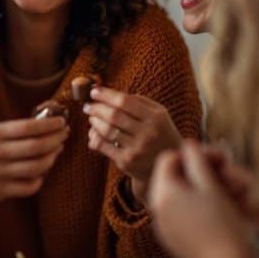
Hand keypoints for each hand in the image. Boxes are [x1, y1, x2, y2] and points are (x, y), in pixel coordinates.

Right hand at [0, 116, 68, 204]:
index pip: (28, 127)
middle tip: (64, 136)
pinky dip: (39, 179)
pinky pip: (28, 187)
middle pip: (36, 147)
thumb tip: (43, 126)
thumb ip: (10, 131)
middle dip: (55, 140)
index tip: (61, 122)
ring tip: (56, 152)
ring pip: (36, 168)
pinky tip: (41, 172)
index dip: (49, 125)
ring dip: (51, 159)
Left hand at [84, 87, 181, 202]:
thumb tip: (111, 93)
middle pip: (114, 115)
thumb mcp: (159, 114)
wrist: (170, 165)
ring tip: (91, 118)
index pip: (125, 101)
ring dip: (95, 122)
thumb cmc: (160, 133)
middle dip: (97, 108)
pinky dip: (94, 137)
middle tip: (88, 105)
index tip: (94, 91)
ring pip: (107, 131)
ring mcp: (137, 149)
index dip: (106, 95)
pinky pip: (104, 146)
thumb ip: (140, 101)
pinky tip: (93, 133)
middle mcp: (147, 133)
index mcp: (155, 118)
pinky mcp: (127, 162)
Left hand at [149, 140, 256, 257]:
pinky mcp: (175, 241)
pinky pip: (185, 216)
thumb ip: (197, 162)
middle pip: (177, 179)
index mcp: (162, 193)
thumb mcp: (211, 187)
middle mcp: (157, 210)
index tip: (216, 159)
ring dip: (208, 192)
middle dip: (205, 174)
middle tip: (231, 177)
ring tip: (236, 197)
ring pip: (183, 198)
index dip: (193, 154)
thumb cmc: (223, 226)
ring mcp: (164, 228)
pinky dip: (203, 210)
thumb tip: (188, 146)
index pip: (168, 159)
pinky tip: (225, 213)